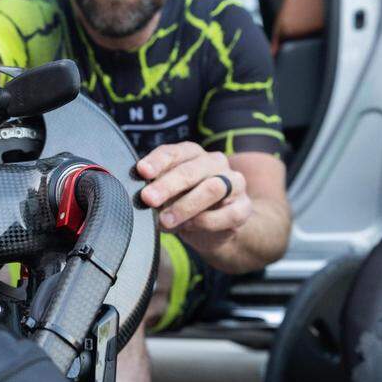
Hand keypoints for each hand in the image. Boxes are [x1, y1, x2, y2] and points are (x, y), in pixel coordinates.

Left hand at [134, 142, 251, 250]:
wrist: (216, 229)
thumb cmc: (185, 204)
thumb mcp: (166, 195)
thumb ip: (155, 190)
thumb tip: (137, 197)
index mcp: (193, 154)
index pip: (175, 152)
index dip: (158, 161)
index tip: (142, 171)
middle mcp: (215, 163)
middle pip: (191, 170)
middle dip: (167, 185)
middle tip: (148, 199)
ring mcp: (234, 183)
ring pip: (212, 188)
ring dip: (185, 206)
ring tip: (165, 220)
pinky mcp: (244, 207)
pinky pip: (227, 213)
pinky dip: (205, 221)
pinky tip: (190, 227)